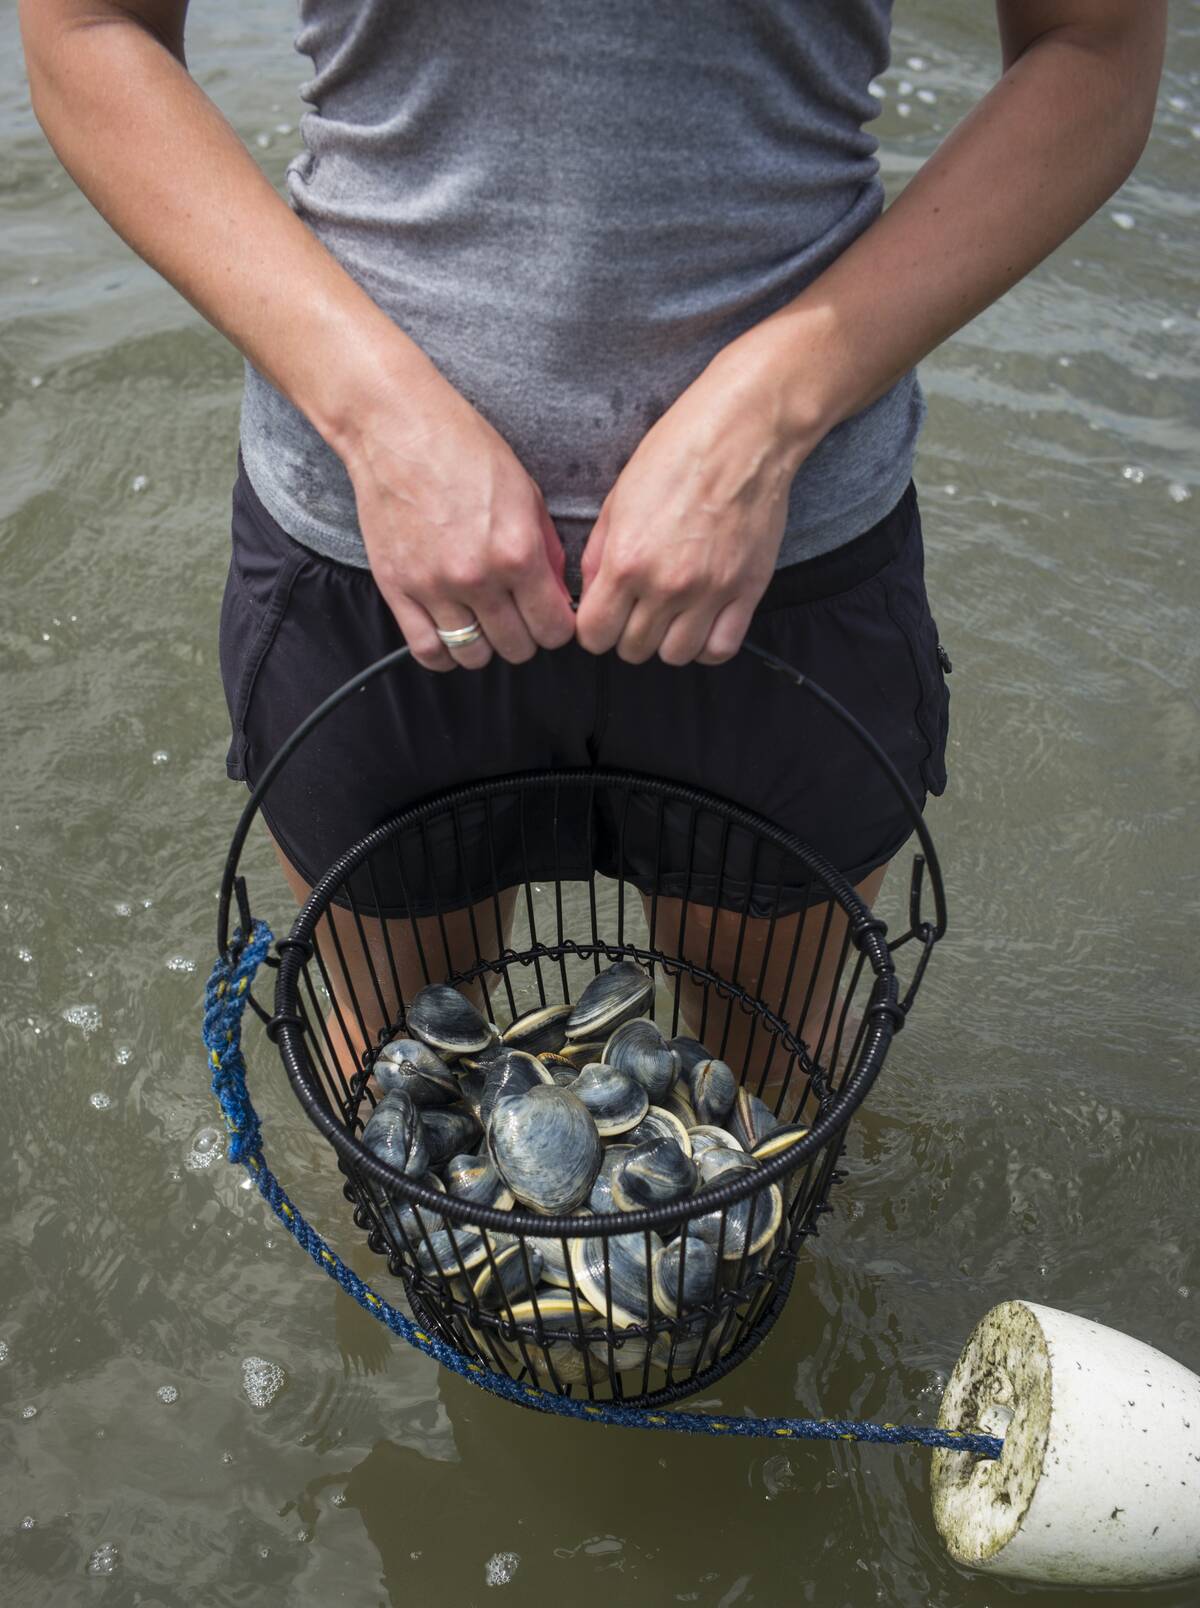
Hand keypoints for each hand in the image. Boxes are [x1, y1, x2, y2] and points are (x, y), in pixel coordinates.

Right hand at [345, 369, 574, 671]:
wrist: (398, 429)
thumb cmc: (464, 448)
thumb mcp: (526, 492)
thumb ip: (546, 549)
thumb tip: (555, 592)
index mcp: (517, 552)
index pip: (554, 629)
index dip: (558, 627)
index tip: (550, 617)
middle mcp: (478, 578)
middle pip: (517, 648)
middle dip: (525, 637)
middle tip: (518, 616)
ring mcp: (434, 587)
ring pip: (473, 657)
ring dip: (485, 646)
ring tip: (484, 623)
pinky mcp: (397, 589)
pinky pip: (427, 650)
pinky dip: (444, 652)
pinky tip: (451, 633)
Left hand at [574, 342, 811, 665]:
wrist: (743, 435)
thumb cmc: (677, 455)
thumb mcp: (617, 499)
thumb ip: (599, 556)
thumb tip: (591, 597)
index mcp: (626, 561)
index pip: (594, 635)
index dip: (593, 630)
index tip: (602, 618)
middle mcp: (666, 585)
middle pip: (632, 650)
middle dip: (627, 634)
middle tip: (636, 610)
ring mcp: (710, 592)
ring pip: (674, 656)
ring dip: (666, 642)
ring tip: (669, 615)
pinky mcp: (746, 592)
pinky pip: (720, 649)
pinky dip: (706, 644)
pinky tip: (700, 623)